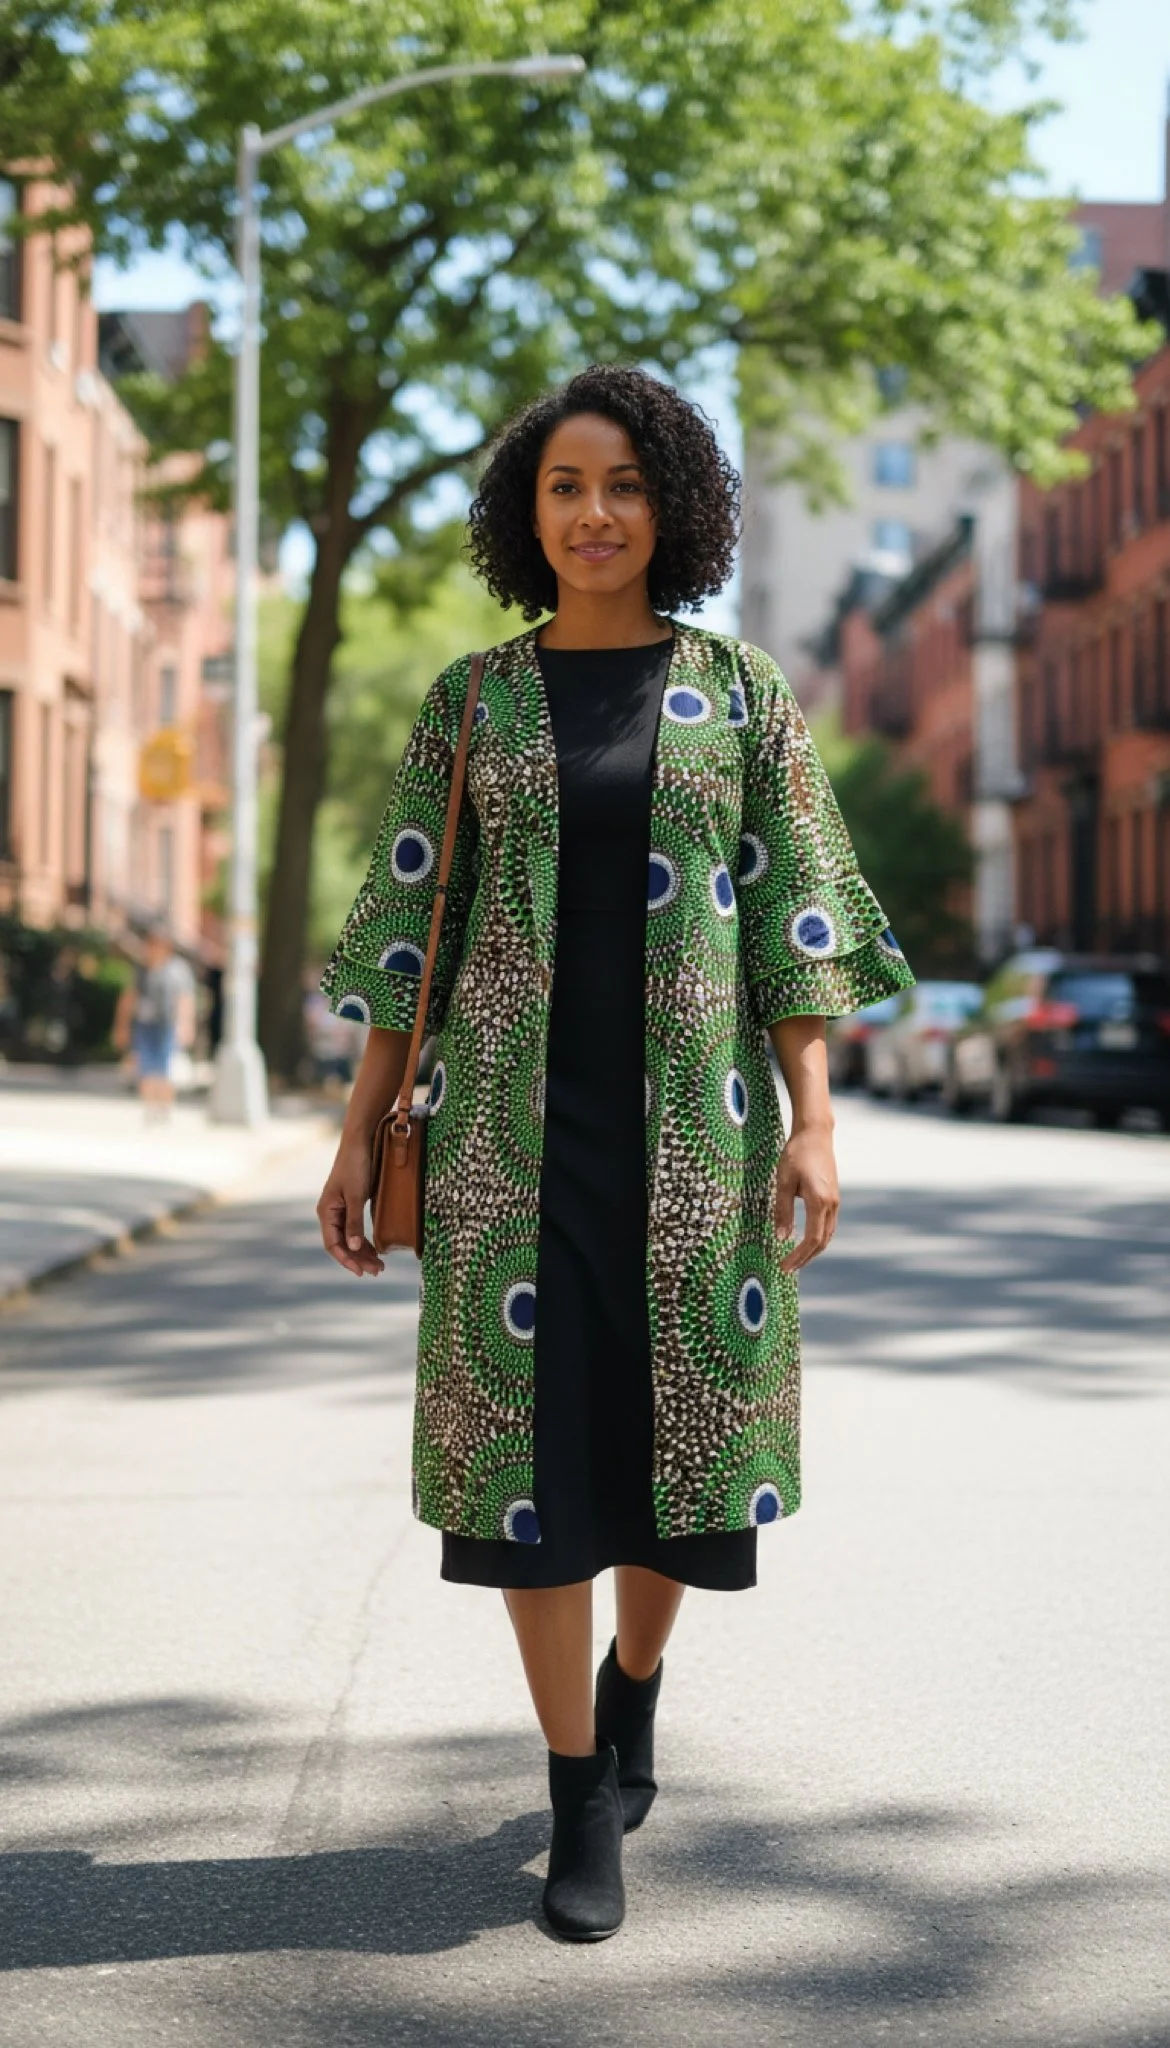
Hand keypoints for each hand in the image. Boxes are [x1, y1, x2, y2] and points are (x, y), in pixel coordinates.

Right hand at [316, 1139, 383, 1277]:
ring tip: (379, 1266)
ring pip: (350, 1239)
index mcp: (327, 1212)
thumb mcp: (356, 1196)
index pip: (333, 1244)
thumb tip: (354, 1247)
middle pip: (342, 1244)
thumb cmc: (356, 1166)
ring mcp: (341, 1210)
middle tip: (378, 1271)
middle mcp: (331, 1213)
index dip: (346, 1260)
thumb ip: (354, 1222)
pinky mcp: (351, 1205)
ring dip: (363, 1253)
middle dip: (359, 1259)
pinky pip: (355, 1229)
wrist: (360, 1142)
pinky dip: (365, 1241)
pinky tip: (376, 1249)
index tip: (361, 1272)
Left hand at [774, 1125, 839, 1273]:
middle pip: (821, 1242)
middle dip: (805, 1258)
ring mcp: (835, 1201)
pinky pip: (828, 1224)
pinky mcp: (833, 1196)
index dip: (798, 1256)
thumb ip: (783, 1211)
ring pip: (827, 1234)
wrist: (815, 1133)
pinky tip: (806, 1240)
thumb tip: (781, 1238)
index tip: (783, 1266)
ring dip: (812, 1250)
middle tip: (787, 1269)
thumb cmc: (796, 1154)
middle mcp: (832, 1204)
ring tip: (795, 1259)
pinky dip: (818, 1238)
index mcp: (819, 1202)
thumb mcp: (783, 1182)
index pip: (811, 1239)